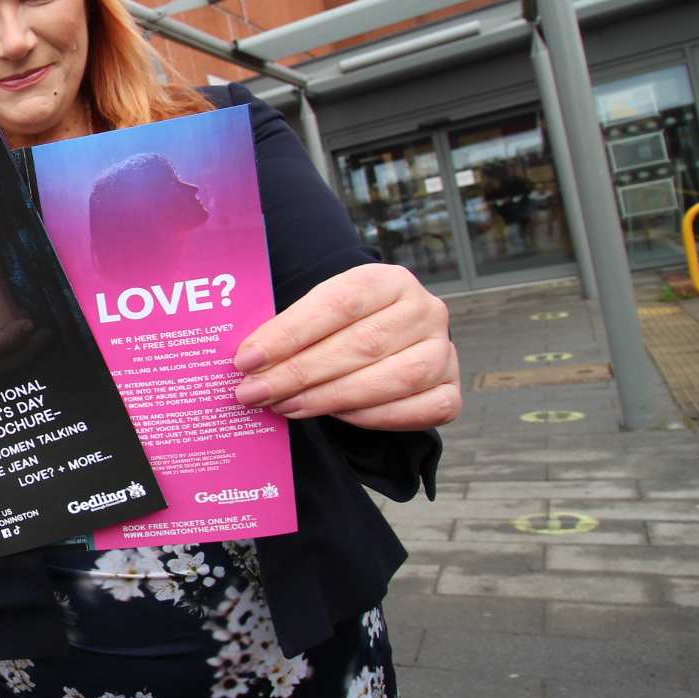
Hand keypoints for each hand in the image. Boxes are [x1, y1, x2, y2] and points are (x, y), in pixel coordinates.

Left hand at [232, 263, 460, 430]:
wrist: (391, 342)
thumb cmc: (342, 329)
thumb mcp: (320, 313)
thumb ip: (291, 330)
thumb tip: (247, 360)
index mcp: (388, 280)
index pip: (338, 303)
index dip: (290, 333)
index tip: (248, 358)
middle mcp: (425, 310)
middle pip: (362, 343)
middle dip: (300, 372)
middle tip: (256, 392)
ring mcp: (443, 350)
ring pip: (395, 378)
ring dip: (332, 397)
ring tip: (286, 406)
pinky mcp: (451, 390)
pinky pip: (421, 410)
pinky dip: (377, 417)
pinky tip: (338, 417)